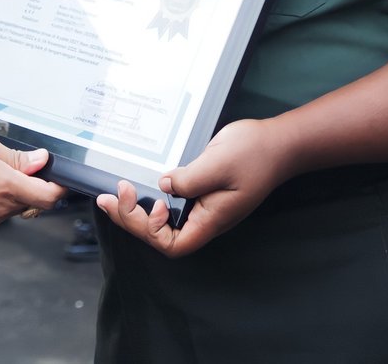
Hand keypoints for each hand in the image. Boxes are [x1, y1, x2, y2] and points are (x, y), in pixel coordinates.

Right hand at [0, 132, 64, 231]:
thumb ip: (16, 156)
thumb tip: (41, 160)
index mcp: (7, 187)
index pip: (49, 197)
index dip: (59, 188)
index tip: (59, 178)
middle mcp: (0, 208)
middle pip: (29, 199)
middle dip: (26, 182)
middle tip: (10, 163)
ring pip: (10, 203)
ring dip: (4, 187)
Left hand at [95, 118, 288, 257]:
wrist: (278, 142)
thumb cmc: (255, 154)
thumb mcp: (218, 164)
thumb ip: (189, 179)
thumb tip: (162, 185)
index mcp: (211, 220)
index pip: (173, 244)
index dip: (152, 231)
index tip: (150, 202)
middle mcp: (204, 217)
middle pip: (161, 235)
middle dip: (131, 220)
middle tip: (109, 198)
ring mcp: (202, 205)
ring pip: (162, 220)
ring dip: (136, 210)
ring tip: (115, 193)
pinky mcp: (201, 190)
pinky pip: (170, 202)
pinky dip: (150, 196)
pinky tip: (139, 183)